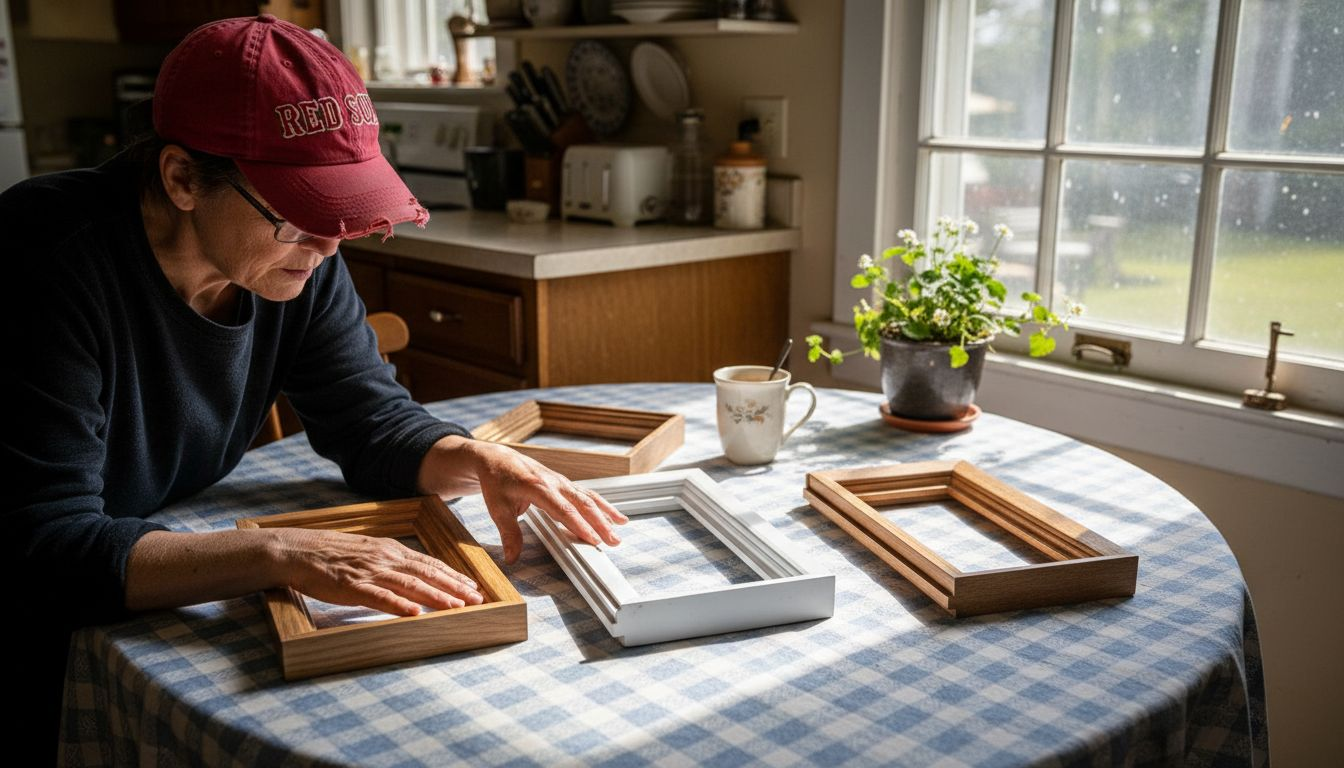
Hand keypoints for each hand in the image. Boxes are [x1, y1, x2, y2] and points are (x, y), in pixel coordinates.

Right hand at [273, 527, 484, 615]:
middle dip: (455, 587)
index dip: (453, 575)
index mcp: (390, 550)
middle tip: (478, 599)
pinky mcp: (351, 586)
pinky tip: (415, 612)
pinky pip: (379, 597)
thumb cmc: (331, 554)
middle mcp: (385, 558)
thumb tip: (415, 573)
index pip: (429, 563)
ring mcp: (369, 572)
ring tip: (458, 607)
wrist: (297, 551)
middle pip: (427, 573)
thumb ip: (391, 561)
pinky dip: (398, 605)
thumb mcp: (368, 550)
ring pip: (410, 585)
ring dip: (437, 596)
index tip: (473, 586)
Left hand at [471, 441, 627, 563]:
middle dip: (600, 523)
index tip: (593, 539)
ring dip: (606, 512)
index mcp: (538, 487)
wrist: (498, 459)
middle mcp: (554, 482)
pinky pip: (587, 494)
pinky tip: (614, 515)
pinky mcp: (564, 484)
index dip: (580, 525)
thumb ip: (509, 533)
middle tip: (613, 541)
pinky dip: (602, 504)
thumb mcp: (497, 508)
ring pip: (589, 497)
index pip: (564, 510)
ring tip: (622, 526)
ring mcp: (561, 482)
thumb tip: (513, 557)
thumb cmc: (497, 481)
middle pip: (583, 503)